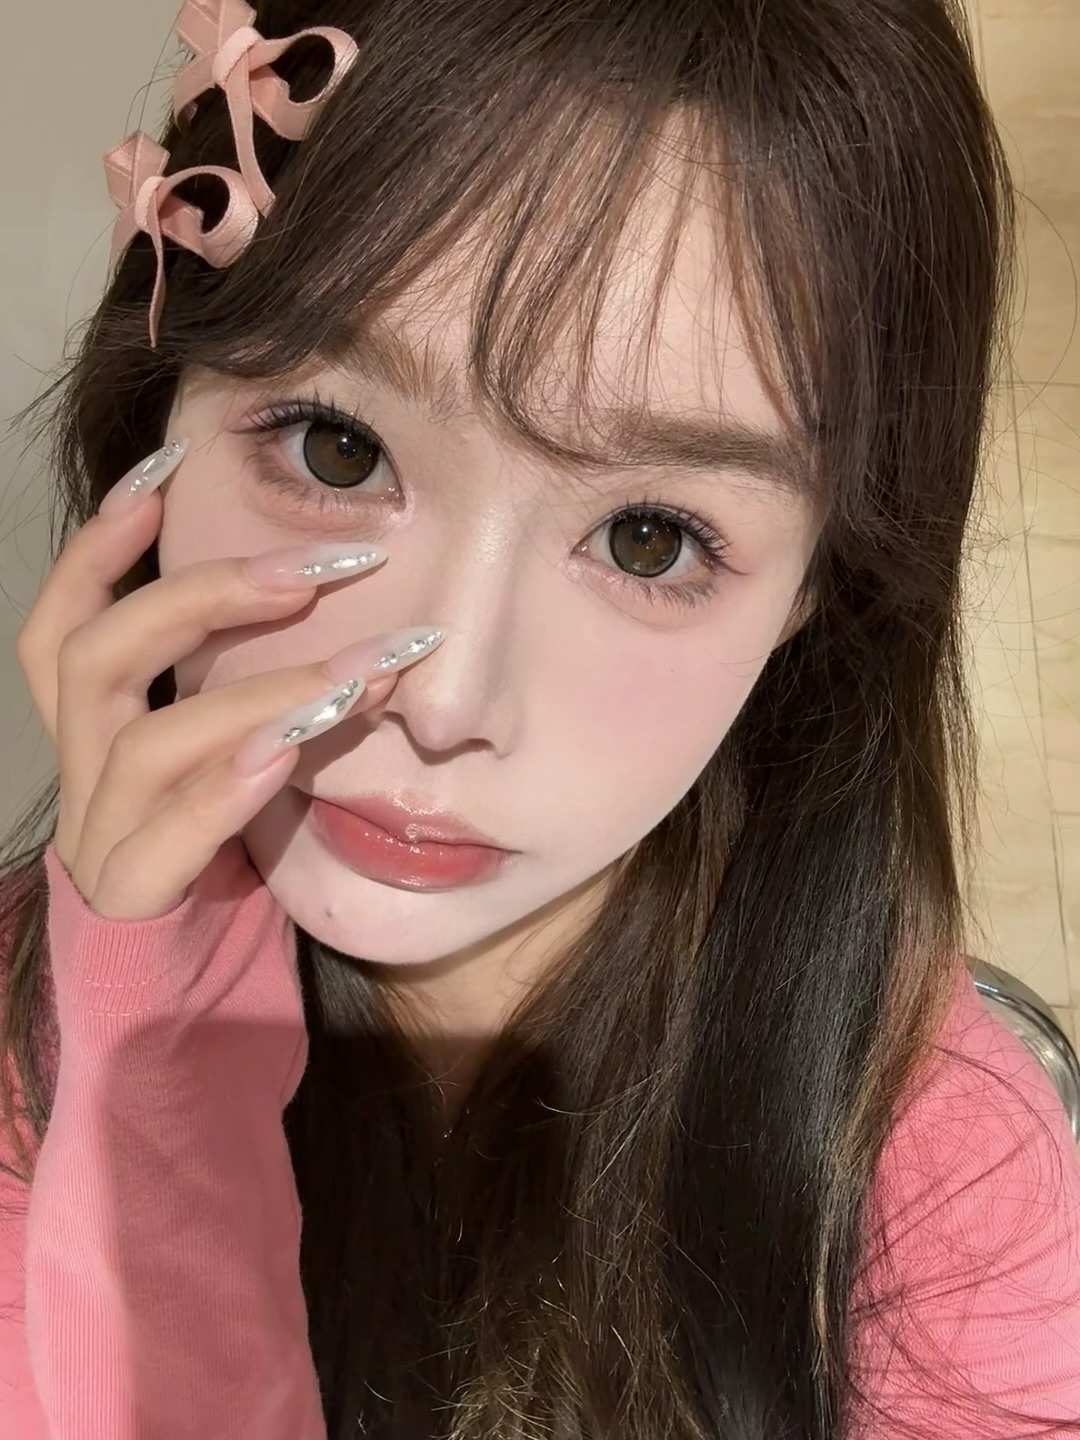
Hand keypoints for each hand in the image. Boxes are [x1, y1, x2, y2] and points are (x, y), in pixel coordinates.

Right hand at [16, 442, 443, 919]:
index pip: (67, 622)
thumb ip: (259, 706)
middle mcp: (84, 779)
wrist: (188, 1011)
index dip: (101, 542)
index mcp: (98, 739)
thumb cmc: (226, 873)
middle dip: (204, 596)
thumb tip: (366, 638)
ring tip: (357, 672)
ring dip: (257, 693)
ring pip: (145, 742)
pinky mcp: (131, 907)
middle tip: (316, 569)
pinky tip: (287, 753)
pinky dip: (226, 786)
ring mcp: (99, 844)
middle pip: (96, 656)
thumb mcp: (235, 772)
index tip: (168, 464)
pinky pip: (163, 838)